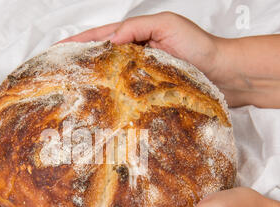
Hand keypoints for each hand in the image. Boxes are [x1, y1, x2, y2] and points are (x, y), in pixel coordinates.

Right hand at [59, 12, 279, 108]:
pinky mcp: (149, 92)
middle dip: (77, 64)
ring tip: (69, 94)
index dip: (76, 44)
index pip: (99, 37)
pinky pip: (124, 95)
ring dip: (90, 83)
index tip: (54, 52)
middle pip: (99, 58)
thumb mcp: (167, 25)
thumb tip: (108, 41)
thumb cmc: (199, 46)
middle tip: (55, 76)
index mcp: (136, 35)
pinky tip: (99, 107)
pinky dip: (110, 99)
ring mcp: (140, 75)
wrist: (225, 72)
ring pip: (109, 78)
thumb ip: (137, 28)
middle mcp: (135, 55)